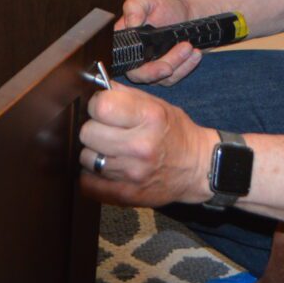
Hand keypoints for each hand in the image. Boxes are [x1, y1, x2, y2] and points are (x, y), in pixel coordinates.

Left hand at [77, 84, 210, 206]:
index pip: (101, 106)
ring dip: (94, 153)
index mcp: (150, 118)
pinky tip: (106, 168)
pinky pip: (88, 183)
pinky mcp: (126, 195)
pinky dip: (92, 176)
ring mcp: (132, 174)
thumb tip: (94, 87)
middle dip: (94, 128)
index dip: (97, 104)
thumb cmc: (175, 133)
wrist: (198, 169)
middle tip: (107, 131)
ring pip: (85, 158)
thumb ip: (124, 95)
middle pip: (88, 133)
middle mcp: (140, 146)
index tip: (103, 108)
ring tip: (110, 150)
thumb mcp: (157, 104)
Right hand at [116, 0, 200, 85]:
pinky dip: (186, 67)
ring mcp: (149, 69)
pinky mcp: (165, 75)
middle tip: (175, 56)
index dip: (131, 61)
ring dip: (177, 64)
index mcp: (124, 40)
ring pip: (158, 78)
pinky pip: (173, 79)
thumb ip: (135, 6)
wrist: (187, 16)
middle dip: (156, 69)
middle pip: (138, 74)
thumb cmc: (164, 7)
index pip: (120, 57)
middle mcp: (133, 58)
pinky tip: (195, 55)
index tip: (146, 55)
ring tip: (190, 47)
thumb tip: (130, 23)